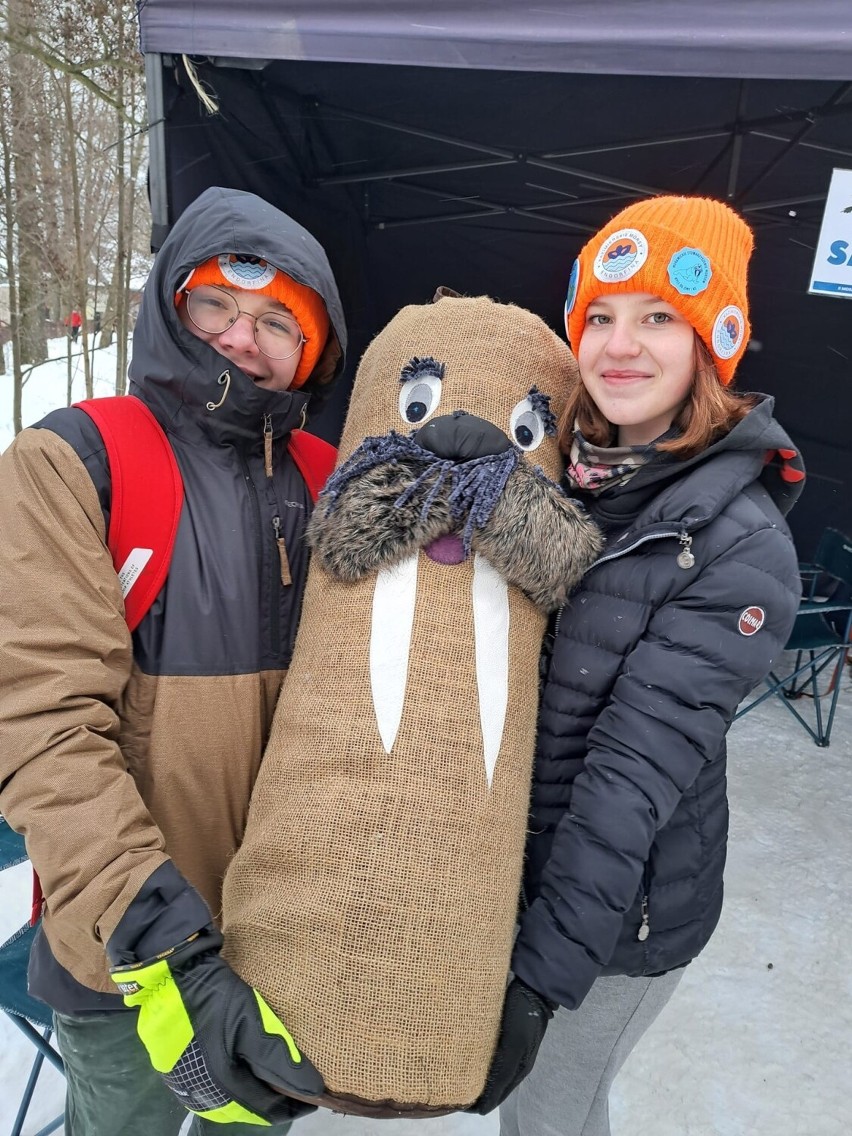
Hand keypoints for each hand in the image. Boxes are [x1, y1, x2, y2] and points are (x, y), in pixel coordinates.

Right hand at [110, 925, 322, 1124]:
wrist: (171, 976)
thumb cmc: (215, 998)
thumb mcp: (252, 1023)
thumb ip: (280, 1059)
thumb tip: (313, 1088)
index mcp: (221, 1086)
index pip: (264, 1109)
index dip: (290, 1105)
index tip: (313, 1097)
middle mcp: (201, 1095)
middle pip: (244, 1110)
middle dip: (270, 1101)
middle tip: (293, 1086)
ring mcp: (183, 1085)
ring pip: (225, 1104)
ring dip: (249, 1096)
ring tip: (270, 1082)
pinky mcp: (173, 1072)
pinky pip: (208, 1092)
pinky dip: (230, 1088)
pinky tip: (239, 1073)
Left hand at [468, 978, 554, 1114]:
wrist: (533, 987)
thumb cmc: (524, 1016)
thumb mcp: (515, 1044)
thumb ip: (503, 1070)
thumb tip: (487, 1099)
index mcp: (520, 1068)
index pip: (498, 1095)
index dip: (482, 1103)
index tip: (462, 1106)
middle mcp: (516, 1061)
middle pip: (494, 1083)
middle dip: (477, 1090)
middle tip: (455, 1093)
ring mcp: (510, 1046)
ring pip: (490, 1068)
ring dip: (475, 1074)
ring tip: (455, 1077)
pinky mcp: (504, 1032)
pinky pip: (489, 1052)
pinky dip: (477, 1058)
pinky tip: (465, 1055)